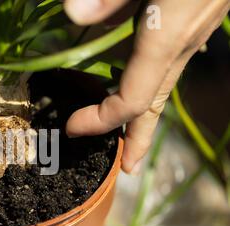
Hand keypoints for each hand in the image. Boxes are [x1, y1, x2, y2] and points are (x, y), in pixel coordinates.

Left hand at [64, 0, 229, 173]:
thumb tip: (72, 17)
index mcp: (166, 37)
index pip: (131, 100)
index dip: (100, 120)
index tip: (72, 127)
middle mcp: (182, 44)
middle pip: (155, 104)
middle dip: (138, 138)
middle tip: (127, 168)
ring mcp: (192, 33)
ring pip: (163, 84)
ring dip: (142, 111)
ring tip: (126, 132)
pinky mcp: (194, 20)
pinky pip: (166, 62)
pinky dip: (147, 79)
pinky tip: (132, 74)